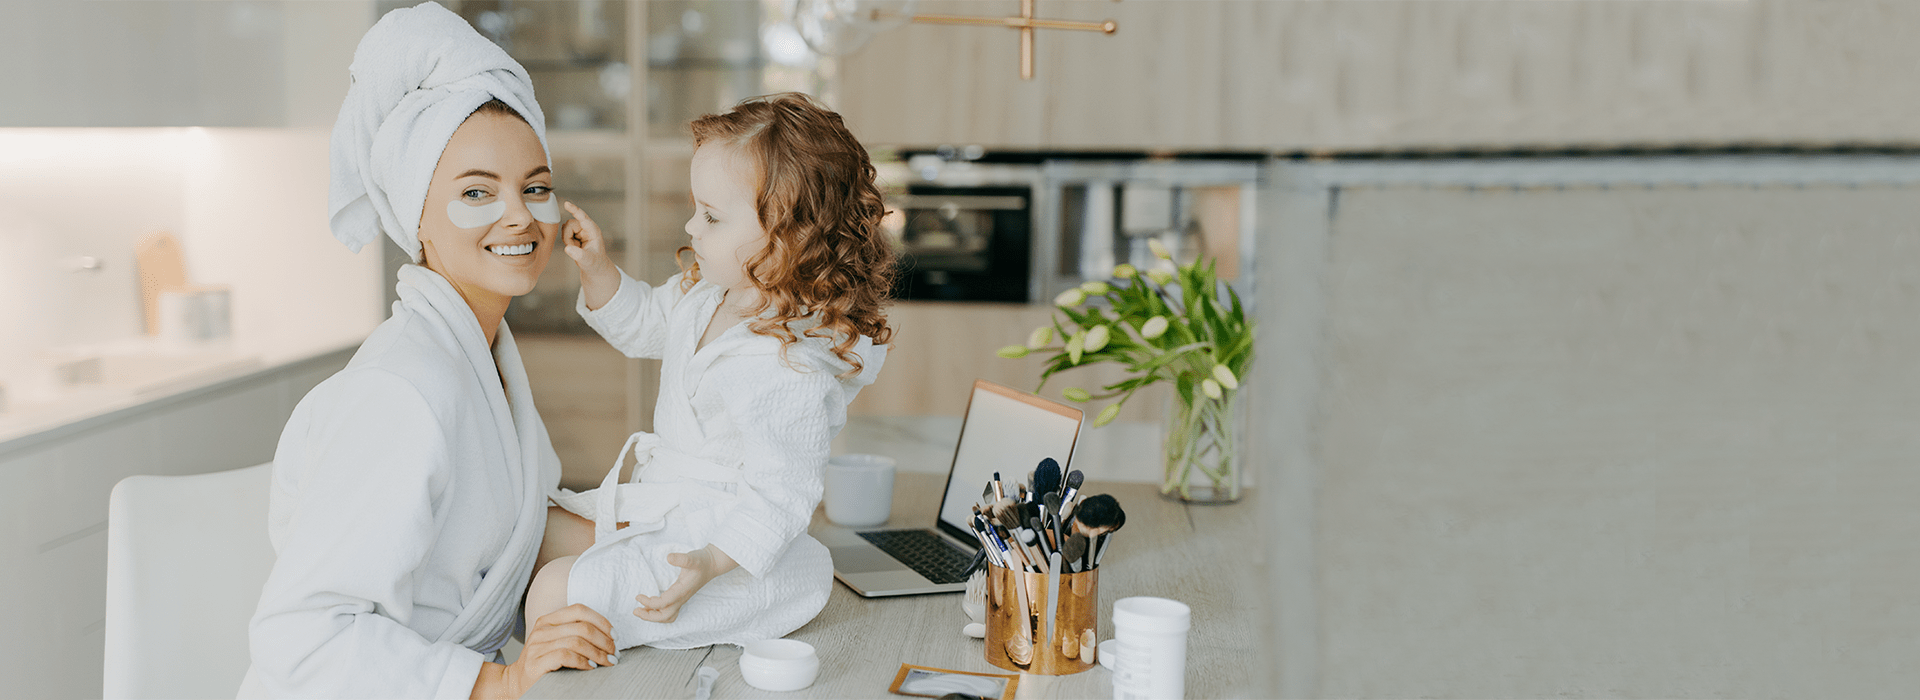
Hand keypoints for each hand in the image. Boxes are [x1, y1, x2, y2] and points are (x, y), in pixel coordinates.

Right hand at [471, 604, 616, 699]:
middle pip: (582, 627)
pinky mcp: (535, 663)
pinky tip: (591, 667)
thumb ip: (576, 634)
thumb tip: (609, 636)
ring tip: (607, 662)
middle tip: (614, 653)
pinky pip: (565, 656)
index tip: (614, 636)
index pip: (579, 610)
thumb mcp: (558, 642)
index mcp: (548, 620)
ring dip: (597, 653)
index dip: (601, 621)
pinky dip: (583, 661)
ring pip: (576, 641)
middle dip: (604, 641)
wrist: (515, 682)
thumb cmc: (543, 663)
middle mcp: (541, 630)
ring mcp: (536, 646)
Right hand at [560, 201, 619, 309]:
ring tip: (575, 248)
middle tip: (573, 248)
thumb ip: (578, 255)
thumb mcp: (587, 261)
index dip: (575, 210)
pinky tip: (574, 247)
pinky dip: (566, 240)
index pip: (583, 218)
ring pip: (566, 228)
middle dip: (567, 236)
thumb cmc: (594, 264)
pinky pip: (565, 232)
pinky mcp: (576, 233)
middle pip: (570, 224)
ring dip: (567, 239)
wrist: (594, 267)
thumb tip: (568, 248)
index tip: (567, 204)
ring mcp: (582, 230)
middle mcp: (588, 228)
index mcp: (594, 232)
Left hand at [634, 545, 738, 623]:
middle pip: (665, 616)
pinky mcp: (680, 598)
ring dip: (654, 617)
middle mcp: (681, 598)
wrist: (712, 564)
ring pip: (668, 616)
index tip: (638, 596)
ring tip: (642, 610)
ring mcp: (682, 599)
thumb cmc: (701, 561)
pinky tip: (651, 606)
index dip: (649, 603)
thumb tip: (668, 557)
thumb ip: (681, 559)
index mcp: (682, 591)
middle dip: (649, 616)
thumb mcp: (692, 557)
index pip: (663, 604)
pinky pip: (669, 612)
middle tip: (635, 610)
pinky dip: (659, 613)